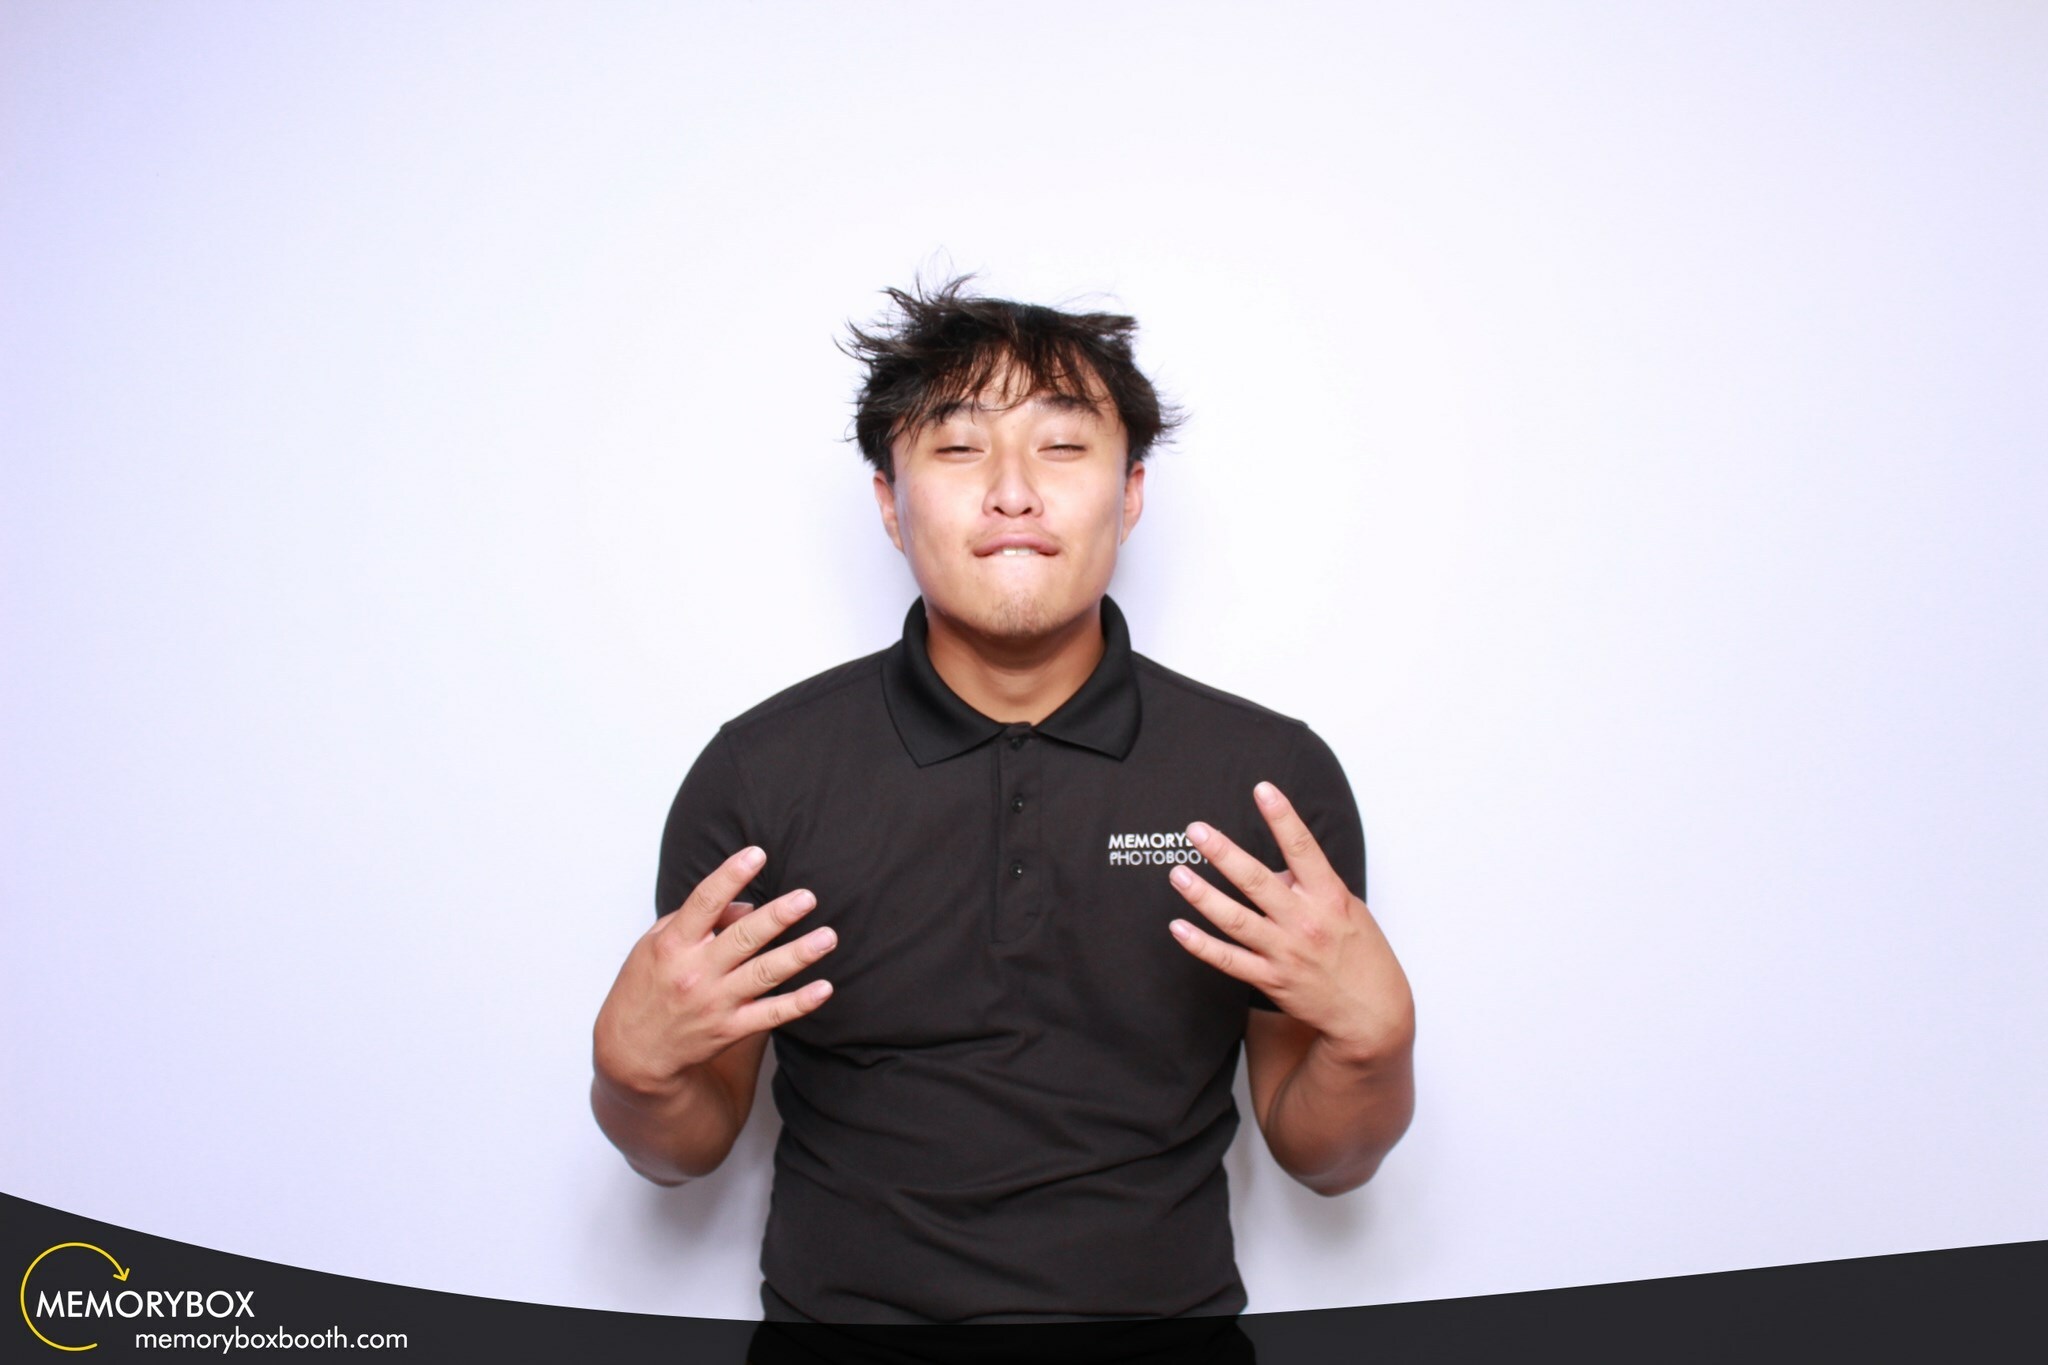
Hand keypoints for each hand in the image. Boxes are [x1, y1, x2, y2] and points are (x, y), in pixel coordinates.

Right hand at [593, 846, 836, 1095]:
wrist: (633, 1051)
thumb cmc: (645, 987)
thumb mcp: (656, 944)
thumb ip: (700, 920)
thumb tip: (747, 906)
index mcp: (673, 945)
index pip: (704, 903)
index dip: (730, 876)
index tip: (757, 854)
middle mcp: (695, 973)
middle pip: (743, 938)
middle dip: (778, 916)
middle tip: (806, 898)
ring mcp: (714, 1002)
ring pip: (764, 974)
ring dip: (799, 955)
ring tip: (827, 937)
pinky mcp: (730, 1029)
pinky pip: (771, 1015)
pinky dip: (799, 1003)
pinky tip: (824, 988)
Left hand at [1167, 782, 1412, 1063]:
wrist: (1372, 1014)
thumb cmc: (1363, 956)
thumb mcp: (1347, 910)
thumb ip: (1311, 887)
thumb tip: (1277, 870)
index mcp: (1328, 898)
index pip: (1303, 849)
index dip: (1283, 817)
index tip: (1263, 790)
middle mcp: (1305, 922)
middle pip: (1257, 881)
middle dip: (1224, 853)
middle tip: (1196, 830)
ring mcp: (1286, 952)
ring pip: (1236, 920)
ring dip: (1203, 896)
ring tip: (1178, 874)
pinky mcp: (1271, 980)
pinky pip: (1228, 960)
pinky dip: (1201, 945)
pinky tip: (1179, 928)